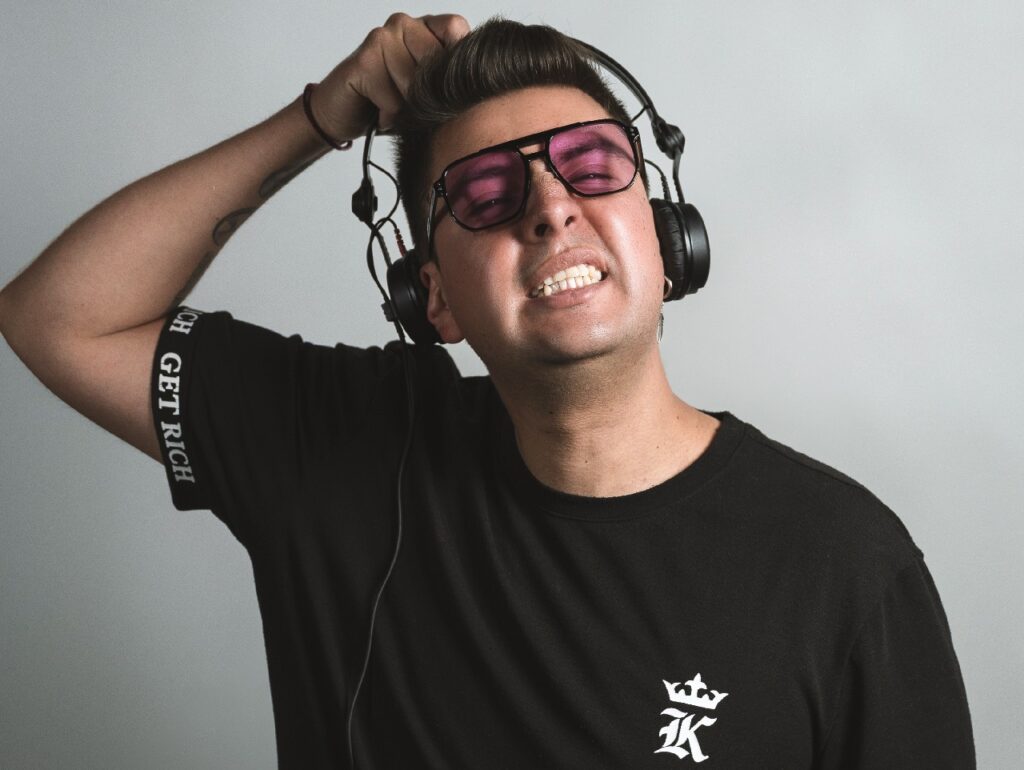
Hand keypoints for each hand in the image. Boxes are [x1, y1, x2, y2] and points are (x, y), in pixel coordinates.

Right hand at [310, 12, 469, 139]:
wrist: (343, 113)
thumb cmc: (389, 102)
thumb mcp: (428, 92)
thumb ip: (449, 79)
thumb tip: (476, 88)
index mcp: (424, 28)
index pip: (456, 30)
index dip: (454, 64)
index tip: (445, 88)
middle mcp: (404, 25)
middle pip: (437, 62)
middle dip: (428, 94)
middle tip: (412, 103)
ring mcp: (382, 38)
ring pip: (415, 83)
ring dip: (407, 108)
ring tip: (394, 107)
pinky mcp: (364, 60)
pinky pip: (393, 98)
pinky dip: (389, 115)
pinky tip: (380, 112)